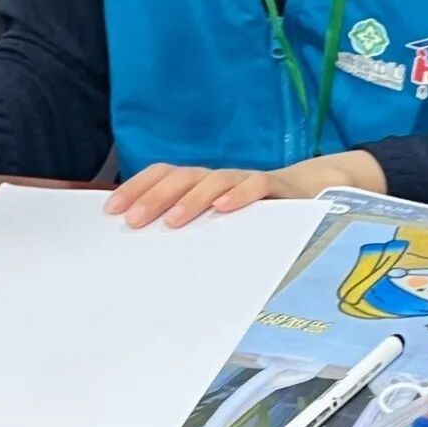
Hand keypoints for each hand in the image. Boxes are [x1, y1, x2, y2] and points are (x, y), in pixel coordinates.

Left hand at [105, 150, 381, 228]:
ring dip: (191, 198)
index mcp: (202, 185)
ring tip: (173, 221)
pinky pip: (258, 185)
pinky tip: (226, 208)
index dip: (137, 187)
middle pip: (182, 176)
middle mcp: (221, 178)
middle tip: (133, 221)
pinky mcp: (277, 188)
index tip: (111, 211)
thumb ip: (194, 230)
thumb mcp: (221, 225)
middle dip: (154, 196)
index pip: (164, 174)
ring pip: (214, 179)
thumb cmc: (259, 216)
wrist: (315, 193)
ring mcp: (248, 181)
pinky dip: (241, 194)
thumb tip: (144, 252)